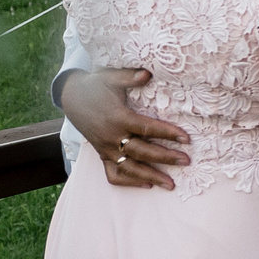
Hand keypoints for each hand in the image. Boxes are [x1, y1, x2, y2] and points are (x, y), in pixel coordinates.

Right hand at [58, 67, 187, 189]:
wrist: (71, 98)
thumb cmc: (96, 86)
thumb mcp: (110, 77)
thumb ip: (129, 77)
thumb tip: (147, 73)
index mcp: (117, 117)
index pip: (146, 128)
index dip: (167, 133)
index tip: (186, 139)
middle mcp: (111, 136)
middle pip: (141, 151)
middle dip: (165, 158)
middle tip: (186, 161)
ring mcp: (105, 148)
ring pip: (129, 168)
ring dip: (150, 177)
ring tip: (171, 185)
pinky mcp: (101, 155)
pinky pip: (113, 174)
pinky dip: (129, 182)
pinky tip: (147, 185)